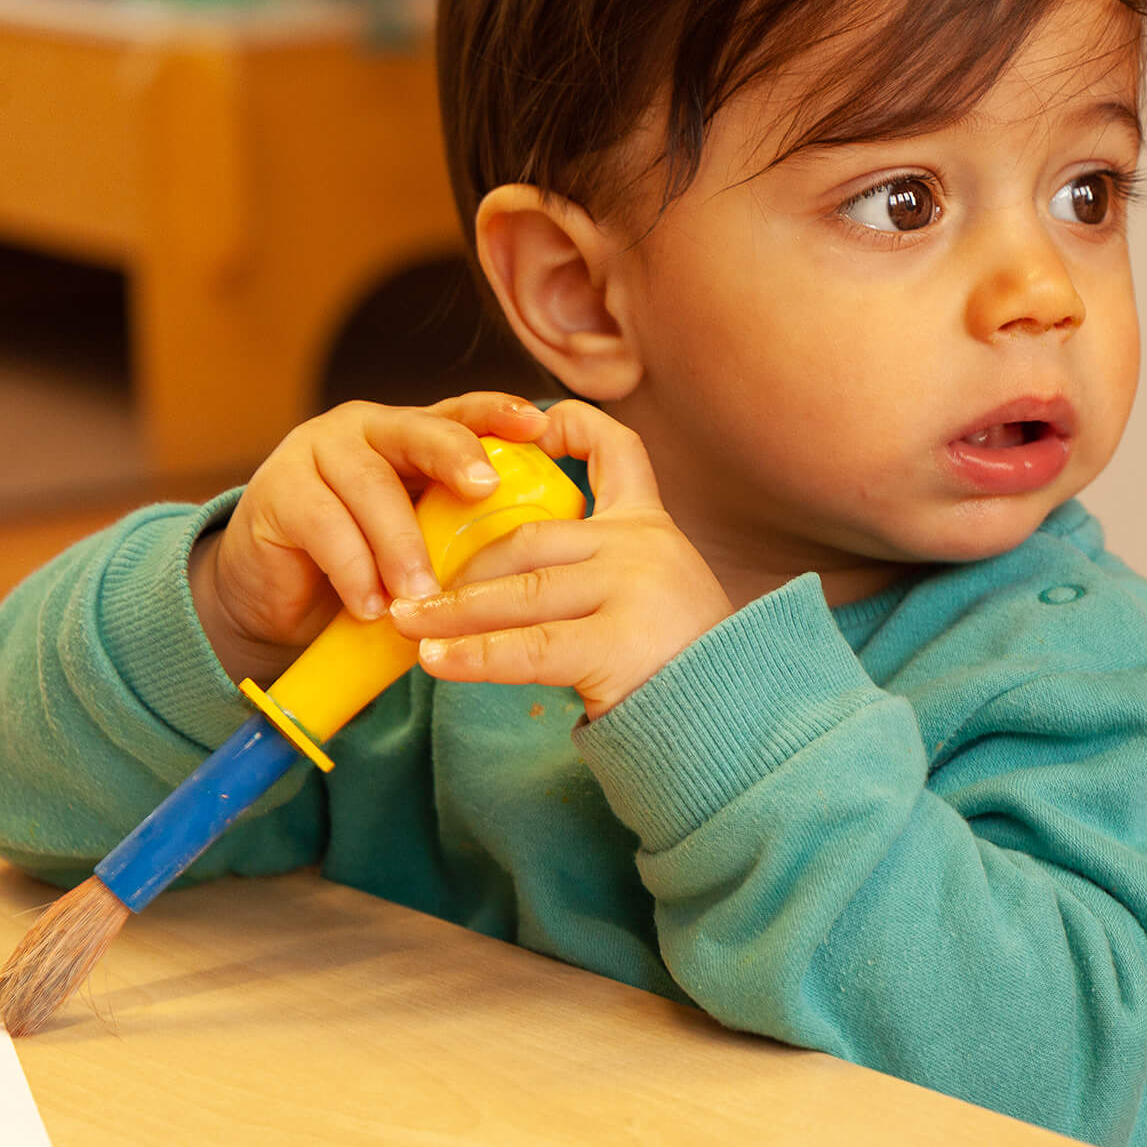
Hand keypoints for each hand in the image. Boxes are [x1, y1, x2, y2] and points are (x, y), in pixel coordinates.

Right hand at [187, 392, 554, 685]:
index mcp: (410, 434)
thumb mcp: (422, 540)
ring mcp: (315, 453)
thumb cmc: (369, 563)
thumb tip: (531, 550)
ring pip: (370, 485)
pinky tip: (371, 607)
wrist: (279, 597)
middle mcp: (364, 430)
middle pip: (416, 432)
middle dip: (455, 455)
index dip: (498, 413)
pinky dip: (353, 570)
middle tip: (485, 488)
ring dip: (401, 545)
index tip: (539, 424)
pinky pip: (324, 526)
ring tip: (423, 595)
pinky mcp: (277, 493)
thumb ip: (461, 528)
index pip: (460, 412)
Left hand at [388, 400, 731, 716]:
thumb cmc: (685, 668)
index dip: (572, 427)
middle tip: (414, 591)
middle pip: (533, 536)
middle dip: (466, 564)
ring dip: (454, 609)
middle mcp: (643, 548)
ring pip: (522, 589)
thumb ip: (599, 572)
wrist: (738, 721)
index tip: (530, 425)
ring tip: (408, 624)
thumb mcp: (654, 596)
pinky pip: (529, 647)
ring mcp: (634, 590)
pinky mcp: (619, 643)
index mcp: (652, 529)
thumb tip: (501, 577)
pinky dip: (474, 654)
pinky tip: (436, 661)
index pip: (618, 451)